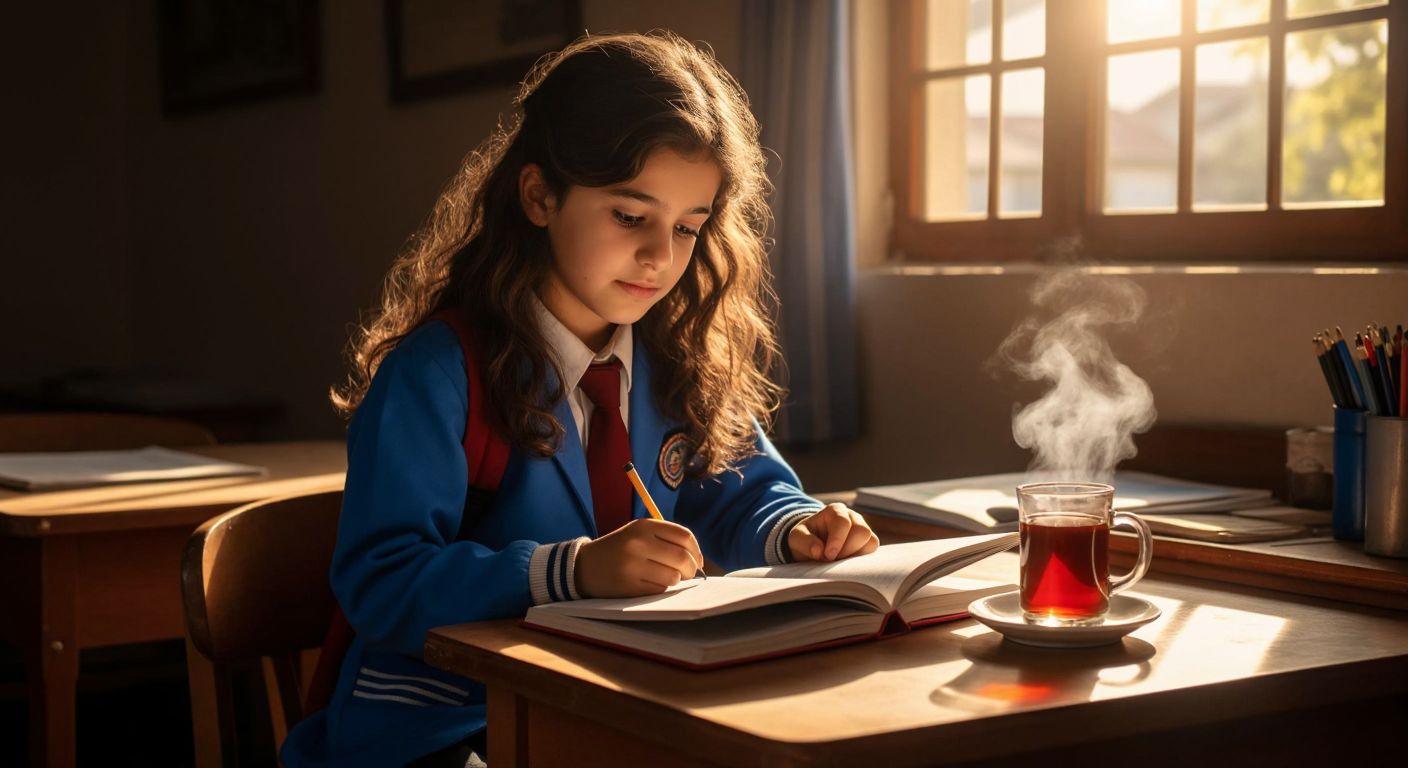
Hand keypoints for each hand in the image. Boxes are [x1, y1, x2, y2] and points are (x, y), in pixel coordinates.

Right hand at [574, 518, 705, 597]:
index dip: (697, 550)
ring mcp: (633, 565)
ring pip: (673, 576)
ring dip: (676, 580)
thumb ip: (666, 539)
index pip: (684, 536)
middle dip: (691, 569)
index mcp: (644, 526)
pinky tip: (651, 584)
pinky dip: (661, 589)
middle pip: (683, 558)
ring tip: (666, 578)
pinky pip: (659, 590)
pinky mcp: (629, 586)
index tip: (698, 560)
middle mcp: (639, 543)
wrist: (583, 566)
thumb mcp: (638, 533)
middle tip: (687, 574)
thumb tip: (698, 560)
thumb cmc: (618, 549)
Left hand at [788, 503, 878, 561]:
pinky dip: (861, 561)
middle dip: (847, 550)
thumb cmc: (806, 539)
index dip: (837, 540)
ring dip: (855, 556)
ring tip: (838, 562)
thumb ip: (805, 542)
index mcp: (835, 511)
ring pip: (871, 542)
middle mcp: (852, 517)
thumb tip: (819, 551)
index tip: (828, 556)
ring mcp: (863, 529)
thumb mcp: (796, 539)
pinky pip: (872, 552)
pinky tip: (845, 563)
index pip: (843, 522)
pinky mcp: (868, 544)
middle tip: (831, 560)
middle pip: (862, 531)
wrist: (812, 546)